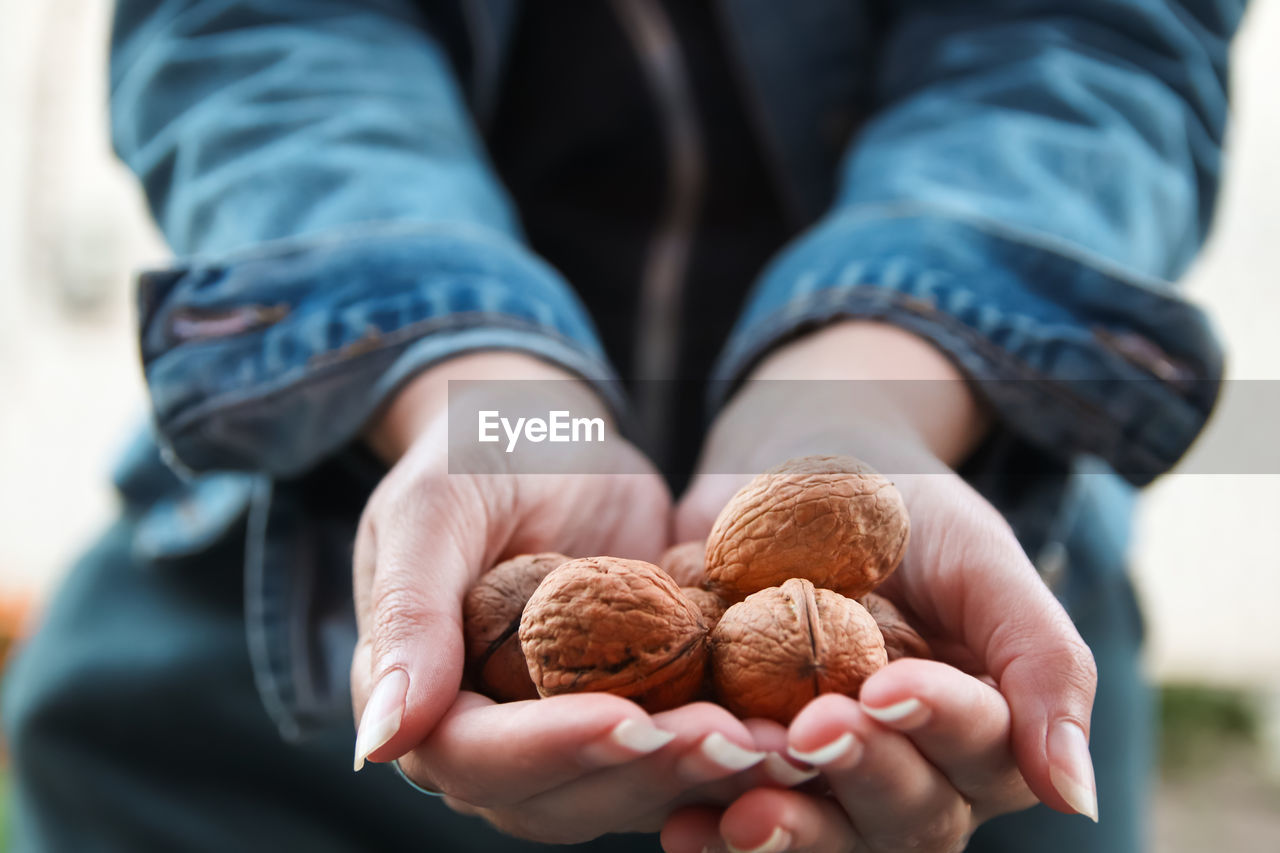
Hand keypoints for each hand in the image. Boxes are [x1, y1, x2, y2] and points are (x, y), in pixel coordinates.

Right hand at [351, 353, 771, 841]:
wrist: (550, 436)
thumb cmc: (476, 454)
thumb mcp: (434, 508)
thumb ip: (406, 615)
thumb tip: (378, 742)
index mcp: (422, 697)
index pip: (471, 754)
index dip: (547, 747)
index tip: (624, 719)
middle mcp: (492, 739)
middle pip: (558, 793)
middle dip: (645, 770)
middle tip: (728, 740)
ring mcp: (566, 736)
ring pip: (628, 789)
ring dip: (701, 773)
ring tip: (776, 742)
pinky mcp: (634, 716)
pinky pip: (678, 750)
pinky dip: (733, 747)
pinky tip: (792, 725)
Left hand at [664, 323, 1098, 851]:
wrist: (796, 468)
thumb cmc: (908, 509)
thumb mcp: (980, 558)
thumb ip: (1042, 661)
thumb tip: (1075, 796)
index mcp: (986, 727)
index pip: (984, 750)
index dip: (939, 725)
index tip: (888, 687)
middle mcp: (916, 770)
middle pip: (908, 813)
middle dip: (863, 773)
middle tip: (813, 730)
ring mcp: (830, 777)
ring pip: (832, 834)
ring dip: (791, 827)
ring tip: (743, 810)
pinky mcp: (752, 765)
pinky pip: (740, 812)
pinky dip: (715, 823)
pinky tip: (684, 824)